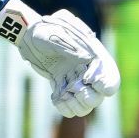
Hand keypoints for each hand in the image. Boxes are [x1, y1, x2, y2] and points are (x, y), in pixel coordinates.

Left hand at [0, 0, 119, 118]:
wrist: (29, 36)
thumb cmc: (46, 30)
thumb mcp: (58, 34)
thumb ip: (71, 46)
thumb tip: (86, 58)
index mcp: (94, 57)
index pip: (110, 77)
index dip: (106, 84)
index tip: (91, 82)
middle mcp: (88, 71)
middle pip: (98, 96)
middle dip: (89, 98)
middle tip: (75, 91)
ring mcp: (75, 80)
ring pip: (84, 104)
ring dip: (76, 105)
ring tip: (63, 96)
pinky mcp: (63, 87)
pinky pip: (69, 105)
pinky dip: (64, 107)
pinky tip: (55, 98)